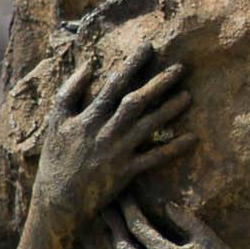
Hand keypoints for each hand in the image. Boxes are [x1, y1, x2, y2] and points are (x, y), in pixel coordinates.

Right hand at [32, 43, 192, 238]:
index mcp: (86, 117)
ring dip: (170, 110)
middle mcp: (103, 132)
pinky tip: (193, 138)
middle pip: (135, 102)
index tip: (149, 47)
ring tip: (189, 96)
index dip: (131, 65)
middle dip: (158, 83)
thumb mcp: (56, 121)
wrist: (58, 200)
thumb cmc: (57, 157)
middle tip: (181, 67)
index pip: (112, 85)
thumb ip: (70, 91)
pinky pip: (154, 158)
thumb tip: (88, 64)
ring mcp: (116, 152)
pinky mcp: (126, 172)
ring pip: (147, 126)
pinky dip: (173, 148)